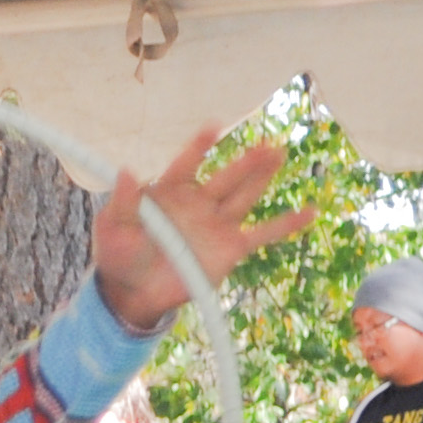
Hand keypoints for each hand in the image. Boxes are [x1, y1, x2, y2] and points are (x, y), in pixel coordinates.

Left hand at [90, 129, 316, 332]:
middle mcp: (199, 202)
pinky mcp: (230, 248)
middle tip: (266, 144)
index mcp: (171, 191)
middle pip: (227, 177)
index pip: (187, 164)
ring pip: (245, 197)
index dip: (199, 148)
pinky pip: (262, 235)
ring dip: (262, 177)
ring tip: (279, 153)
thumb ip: (123, 203)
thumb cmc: (119, 255)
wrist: (133, 292)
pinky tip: (310, 212)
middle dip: (246, 162)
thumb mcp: (112, 228)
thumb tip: (124, 171)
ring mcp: (217, 224)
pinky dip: (286, 225)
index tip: (212, 129)